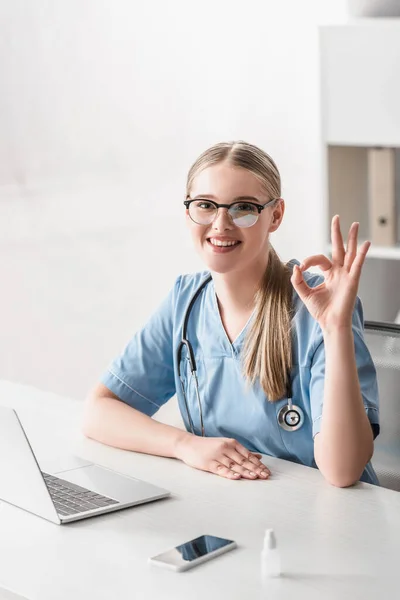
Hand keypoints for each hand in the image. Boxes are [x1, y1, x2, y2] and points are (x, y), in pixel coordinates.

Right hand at [175, 435, 269, 479]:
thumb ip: (242, 452)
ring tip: (255, 477)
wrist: (188, 444)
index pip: (248, 455)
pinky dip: (229, 473)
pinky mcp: (208, 463)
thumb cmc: (208, 446)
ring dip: (245, 471)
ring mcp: (217, 455)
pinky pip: (221, 469)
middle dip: (255, 469)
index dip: (258, 464)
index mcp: (231, 443)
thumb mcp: (226, 445)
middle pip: (243, 460)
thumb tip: (258, 457)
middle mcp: (225, 448)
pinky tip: (237, 477)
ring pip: (234, 465)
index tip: (266, 471)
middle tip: (265, 476)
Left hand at [291, 216, 369, 331]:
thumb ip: (298, 281)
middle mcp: (339, 272)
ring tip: (354, 224)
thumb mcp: (304, 293)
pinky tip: (366, 243)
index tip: (301, 268)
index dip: (309, 260)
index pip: (320, 259)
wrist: (330, 323)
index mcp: (329, 274)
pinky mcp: (353, 280)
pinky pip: (358, 265)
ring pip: (350, 252)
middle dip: (337, 233)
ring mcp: (347, 275)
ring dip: (352, 238)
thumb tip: (295, 267)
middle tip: (336, 218)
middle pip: (339, 248)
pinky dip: (362, 254)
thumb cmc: (320, 310)